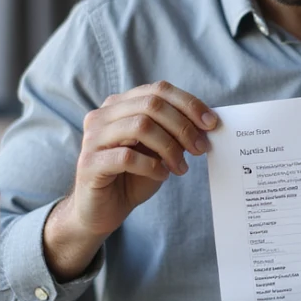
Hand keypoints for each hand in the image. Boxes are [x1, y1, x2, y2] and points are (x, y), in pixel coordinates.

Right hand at [43, 82, 217, 279]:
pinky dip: (152, 166)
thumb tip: (206, 122)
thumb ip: (175, 132)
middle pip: (151, 105)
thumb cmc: (133, 176)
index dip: (189, 103)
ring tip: (181, 167)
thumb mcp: (158, 149)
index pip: (158, 90)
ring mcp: (93, 138)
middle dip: (183, 126)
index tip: (211, 123)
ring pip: (140, 126)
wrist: (103, 210)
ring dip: (170, 147)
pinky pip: (127, 157)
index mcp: (120, 105)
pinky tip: (162, 176)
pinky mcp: (89, 164)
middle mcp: (102, 115)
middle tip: (200, 149)